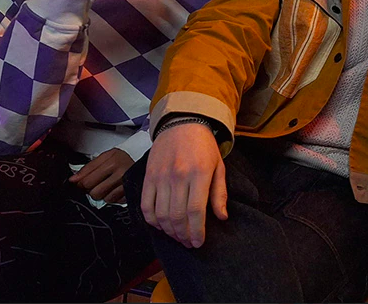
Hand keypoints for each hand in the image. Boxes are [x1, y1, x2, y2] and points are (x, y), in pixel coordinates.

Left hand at [69, 147, 133, 202]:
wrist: (141, 158)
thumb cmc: (122, 158)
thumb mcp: (105, 157)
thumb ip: (88, 168)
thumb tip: (73, 180)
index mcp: (111, 162)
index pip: (87, 181)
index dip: (81, 183)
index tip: (82, 182)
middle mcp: (120, 173)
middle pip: (94, 193)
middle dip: (92, 190)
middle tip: (96, 183)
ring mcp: (127, 184)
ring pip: (105, 199)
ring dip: (103, 194)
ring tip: (107, 185)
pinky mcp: (131, 192)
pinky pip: (115, 201)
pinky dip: (113, 196)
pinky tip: (115, 189)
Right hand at [140, 123, 227, 247]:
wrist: (182, 124)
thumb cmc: (203, 146)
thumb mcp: (219, 166)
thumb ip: (219, 193)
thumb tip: (221, 217)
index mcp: (199, 174)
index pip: (195, 211)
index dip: (197, 231)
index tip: (199, 242)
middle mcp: (178, 176)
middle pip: (177, 216)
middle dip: (184, 235)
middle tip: (189, 243)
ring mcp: (161, 177)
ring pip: (161, 214)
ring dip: (169, 231)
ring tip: (178, 237)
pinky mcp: (149, 177)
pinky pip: (146, 205)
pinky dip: (152, 220)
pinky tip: (161, 226)